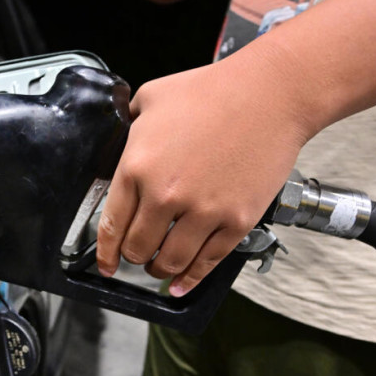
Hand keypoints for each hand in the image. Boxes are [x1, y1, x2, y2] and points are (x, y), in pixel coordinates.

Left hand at [96, 52, 310, 295]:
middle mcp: (166, 195)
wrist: (270, 94)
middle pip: (138, 248)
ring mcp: (203, 212)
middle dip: (133, 257)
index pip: (111, 226)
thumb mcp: (151, 97)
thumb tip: (121, 145)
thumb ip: (129, 127)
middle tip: (137, 255)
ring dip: (159, 270)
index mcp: (137, 166)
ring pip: (169, 262)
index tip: (105, 264)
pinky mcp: (236, 221)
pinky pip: (207, 262)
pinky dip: (191, 279)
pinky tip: (182, 285)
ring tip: (159, 268)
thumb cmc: (213, 90)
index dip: (105, 252)